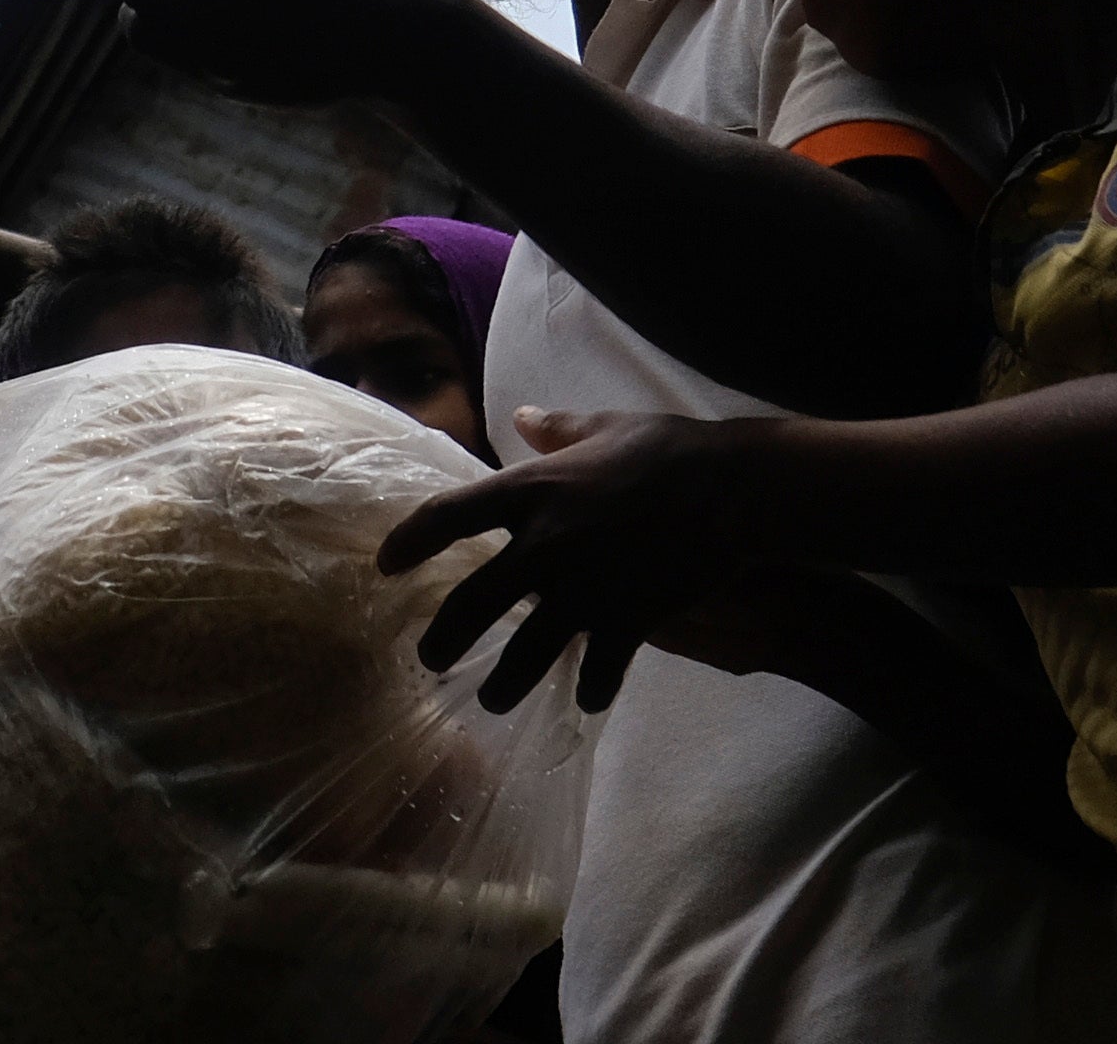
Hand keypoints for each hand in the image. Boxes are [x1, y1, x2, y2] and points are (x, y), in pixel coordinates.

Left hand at [380, 407, 768, 713]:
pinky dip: (591, 688)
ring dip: (504, 683)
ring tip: (492, 701)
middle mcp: (545, 545)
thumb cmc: (666, 448)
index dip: (410, 539)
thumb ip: (558, 428)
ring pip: (525, 653)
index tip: (386, 564)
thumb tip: (523, 415)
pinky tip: (587, 701)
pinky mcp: (625, 622)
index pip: (450, 514)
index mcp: (533, 489)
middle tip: (430, 659)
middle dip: (445, 638)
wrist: (730, 490)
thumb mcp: (605, 425)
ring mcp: (584, 590)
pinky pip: (598, 670)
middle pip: (473, 602)